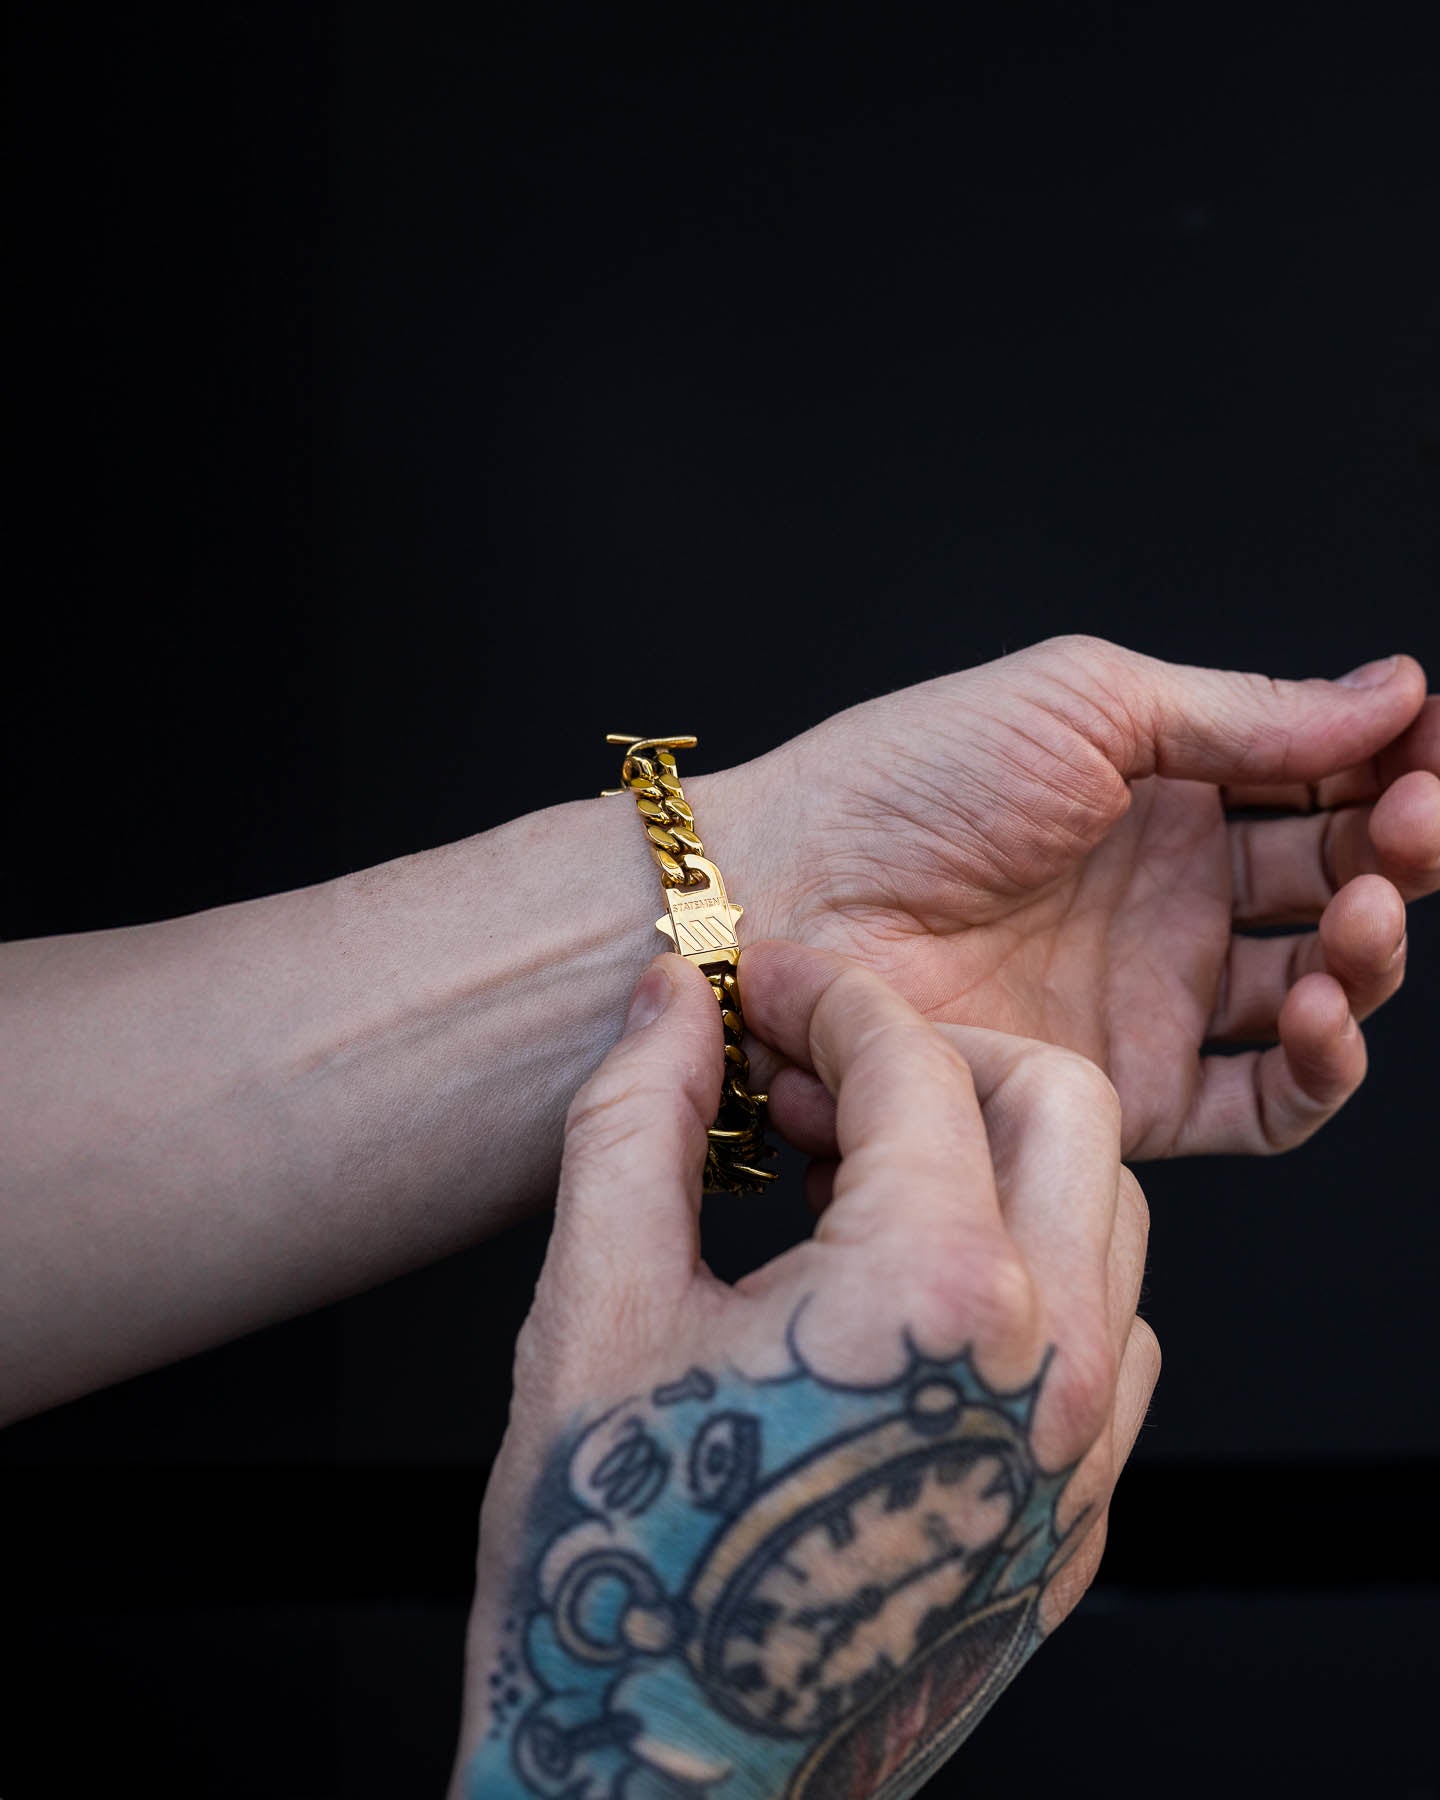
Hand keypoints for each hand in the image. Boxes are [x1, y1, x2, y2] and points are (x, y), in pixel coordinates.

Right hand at [453, 946, 1156, 1798]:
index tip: (760, 991)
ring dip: (993, 1156)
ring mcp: (1079, 1460)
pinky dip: (1035, 1269)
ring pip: (1107, 1216)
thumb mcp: (595, 1308)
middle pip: (1062, 1103)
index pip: (914, 1063)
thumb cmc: (612, 1569)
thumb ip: (637, 1120)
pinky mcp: (1076, 1524)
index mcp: (934, 1297)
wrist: (656, 1796)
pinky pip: (1110, 1340)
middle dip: (941, 1052)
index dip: (823, 997)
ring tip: (855, 1178)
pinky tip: (915, 1291)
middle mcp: (1046, 1370)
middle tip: (825, 1075)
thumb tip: (671, 997)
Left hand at [703, 636, 1437, 1155]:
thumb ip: (1245, 715)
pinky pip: (1263, 1104)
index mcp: (1161, 788)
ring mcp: (1150, 996)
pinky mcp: (1125, 1090)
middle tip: (1413, 827)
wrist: (787, 899)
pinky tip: (1318, 1008)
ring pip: (1317, 992)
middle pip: (1333, 883)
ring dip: (1371, 953)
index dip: (1388, 768)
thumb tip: (1394, 693)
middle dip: (1400, 851)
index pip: (1317, 782)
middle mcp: (1167, 896)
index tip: (1430, 746)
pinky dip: (1318, 1066)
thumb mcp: (1086, 704)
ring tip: (1365, 909)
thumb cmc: (905, 782)